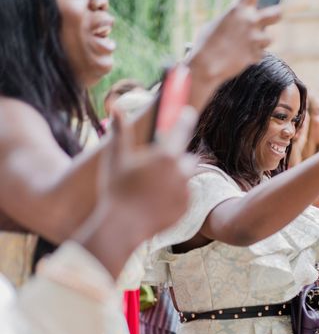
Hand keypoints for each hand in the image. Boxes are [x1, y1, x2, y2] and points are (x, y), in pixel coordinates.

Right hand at [77, 108, 197, 277]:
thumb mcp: (115, 158)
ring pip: (185, 177)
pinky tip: (156, 201)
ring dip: (176, 177)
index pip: (182, 129)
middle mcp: (180, 171)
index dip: (185, 119)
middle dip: (176, 159)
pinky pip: (185, 195)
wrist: (122, 226)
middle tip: (158, 166)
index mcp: (165, 156)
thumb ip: (120, 132)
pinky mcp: (186, 207)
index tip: (187, 112)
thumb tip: (117, 107)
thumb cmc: (116, 189)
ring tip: (153, 187)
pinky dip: (175, 195)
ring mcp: (185, 190)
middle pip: (186, 157)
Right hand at [187, 0, 280, 110]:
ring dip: (262, 41)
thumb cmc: (205, 44)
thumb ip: (231, 21)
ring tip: (249, 45)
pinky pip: (260, 54)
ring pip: (270, 38)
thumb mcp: (215, 25)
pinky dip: (254, 56)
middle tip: (274, 17)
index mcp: (237, 9)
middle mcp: (250, 21)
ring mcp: (254, 38)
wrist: (205, 65)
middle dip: (276, 15)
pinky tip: (242, 57)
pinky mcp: (255, 54)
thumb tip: (237, 23)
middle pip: (276, 14)